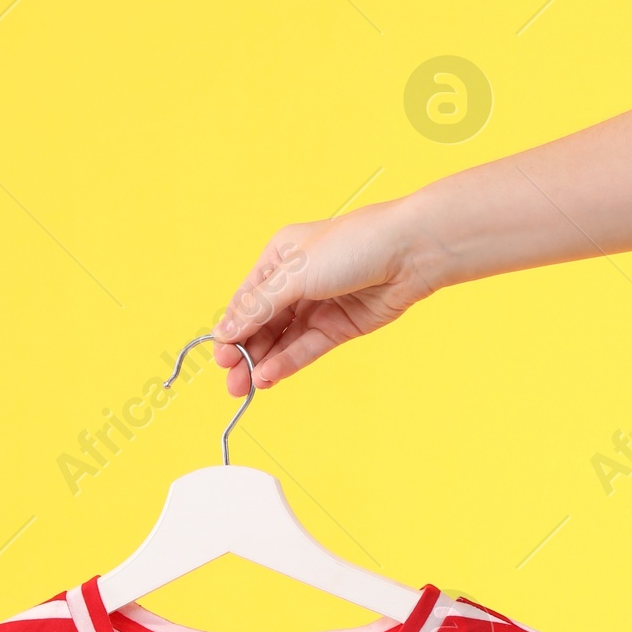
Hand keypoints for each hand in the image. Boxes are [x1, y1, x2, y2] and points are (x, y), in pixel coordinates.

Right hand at [211, 194, 441, 394]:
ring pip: (282, 340)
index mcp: (280, 257)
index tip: (220, 356)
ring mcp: (318, 306)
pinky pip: (306, 348)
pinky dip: (287, 362)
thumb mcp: (296, 274)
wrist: (410, 251)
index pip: (247, 300)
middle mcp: (296, 282)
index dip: (232, 329)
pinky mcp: (339, 327)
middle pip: (262, 324)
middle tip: (231, 382)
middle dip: (245, 352)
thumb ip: (259, 307)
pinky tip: (270, 376)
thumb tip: (225, 331)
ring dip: (263, 362)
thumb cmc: (355, 245)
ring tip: (246, 387)